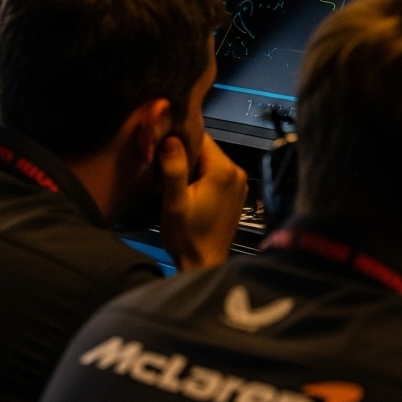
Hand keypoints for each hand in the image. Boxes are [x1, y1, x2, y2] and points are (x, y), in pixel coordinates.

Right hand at [158, 133, 247, 270]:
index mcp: (223, 170)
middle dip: (185, 152)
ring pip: (210, 159)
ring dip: (193, 164)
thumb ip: (174, 168)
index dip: (180, 138)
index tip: (163, 145)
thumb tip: (171, 137)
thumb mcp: (175, 202)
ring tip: (174, 176)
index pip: (201, 136)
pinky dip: (202, 174)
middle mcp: (236, 172)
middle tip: (164, 163)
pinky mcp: (235, 193)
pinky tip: (188, 187)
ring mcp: (238, 183)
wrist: (203, 265)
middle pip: (206, 148)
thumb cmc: (187, 236)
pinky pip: (215, 172)